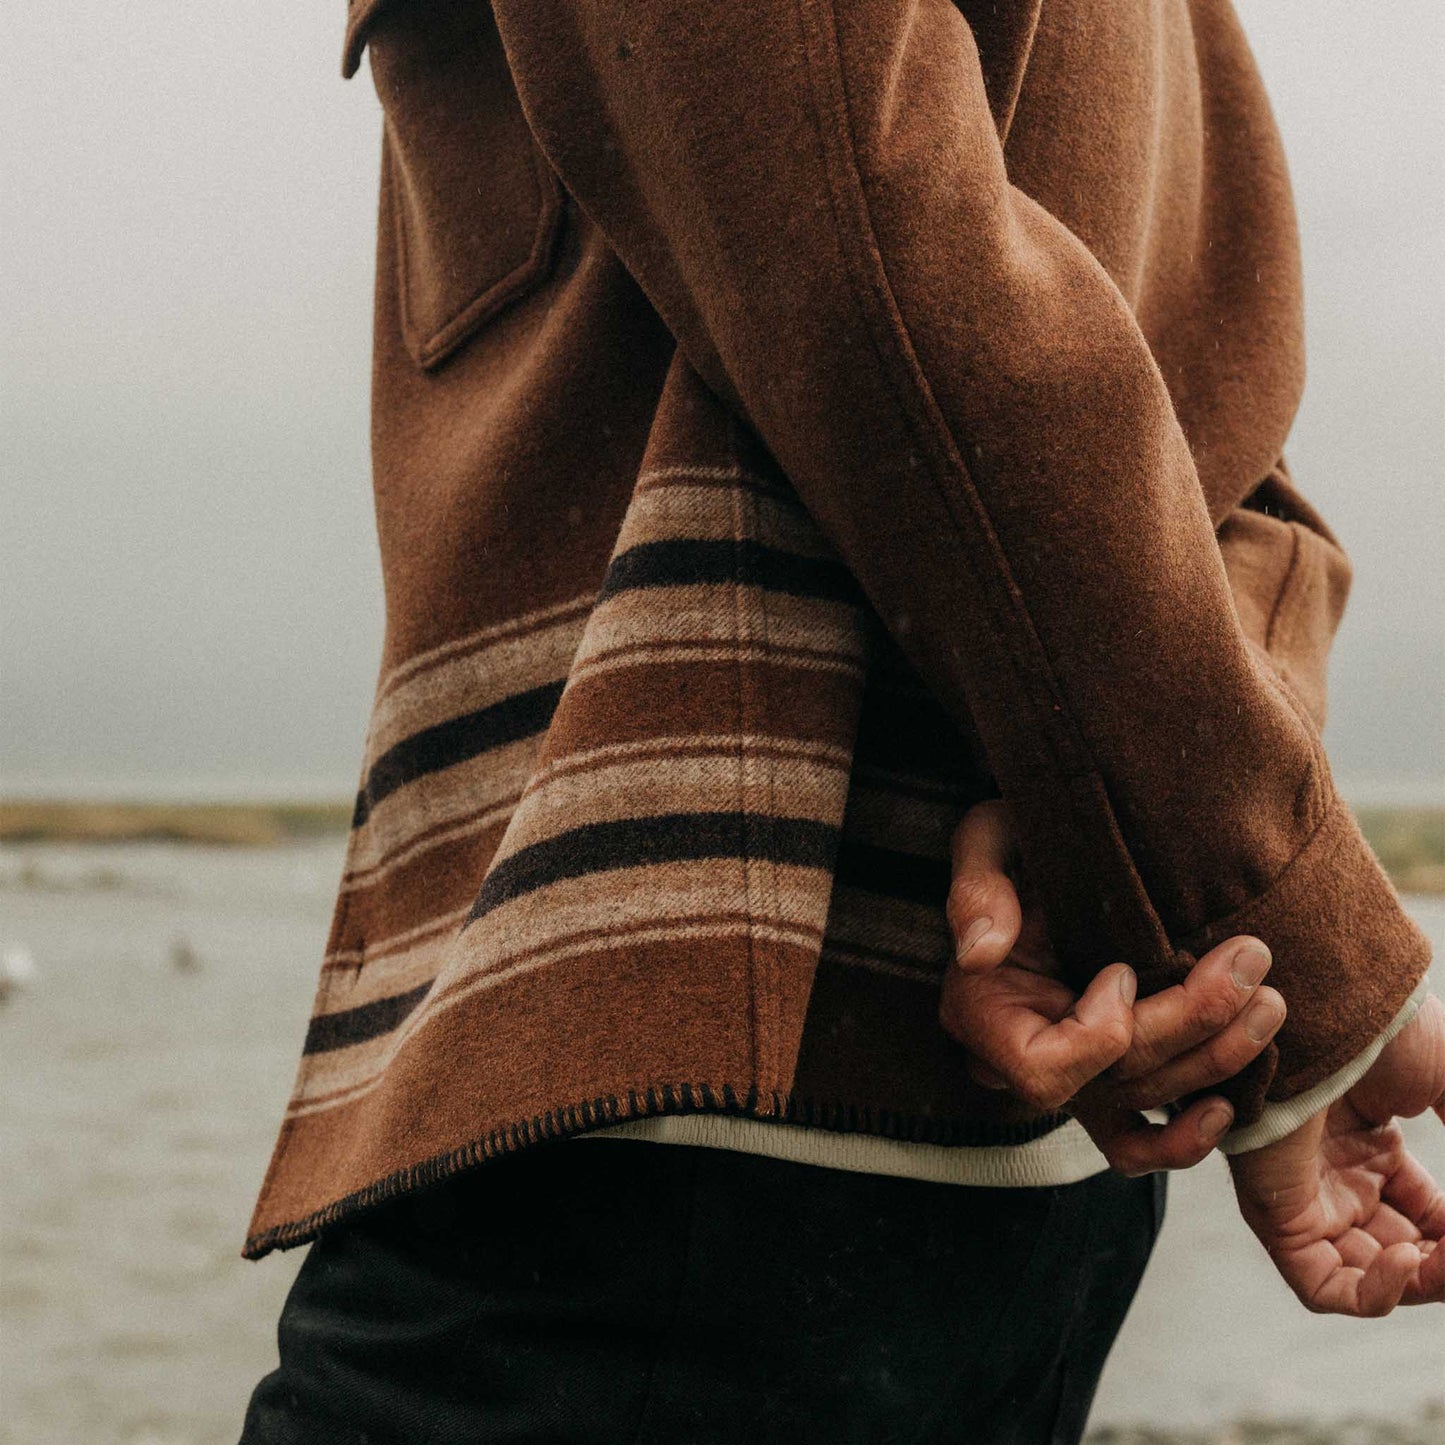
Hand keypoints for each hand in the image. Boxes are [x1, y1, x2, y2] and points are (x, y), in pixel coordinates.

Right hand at [938, 798, 1285, 1173]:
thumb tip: (980, 952)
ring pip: (1146, 1102)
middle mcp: (1020, 1055)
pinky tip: (1231, 1105)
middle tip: (1249, 960)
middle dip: (1190, 1023)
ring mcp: (1070, 1075)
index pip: (1041, 1069)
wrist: (1059, 848)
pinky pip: (1137, 1143)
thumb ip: (977, 887)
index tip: (1124, 969)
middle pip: (1115, 1078)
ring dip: (1217, 1059)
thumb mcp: (989, 838)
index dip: (1099, 1034)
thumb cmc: (1021, 836)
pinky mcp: (1108, 1081)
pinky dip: (1184, 1138)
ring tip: (1269, 999)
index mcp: (981, 1007)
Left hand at [1226, 993, 1444, 1314]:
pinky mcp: (1274, 1211)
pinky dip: (1371, 1295)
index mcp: (1370, 1145)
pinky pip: (1319, 1286)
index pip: (1429, 1220)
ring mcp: (1305, 1195)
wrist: (1315, 1004)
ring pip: (1368, 1279)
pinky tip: (1408, 1262)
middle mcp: (1335, 1175)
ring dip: (1425, 1282)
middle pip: (1403, 1254)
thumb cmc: (1376, 1027)